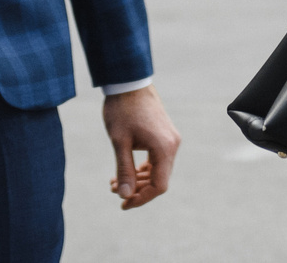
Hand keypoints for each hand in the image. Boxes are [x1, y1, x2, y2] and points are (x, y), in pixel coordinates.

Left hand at [103, 85, 179, 209]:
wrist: (128, 81)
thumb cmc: (122, 109)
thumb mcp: (119, 141)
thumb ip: (124, 170)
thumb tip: (124, 195)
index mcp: (164, 148)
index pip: (159, 185)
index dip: (142, 199)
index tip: (124, 204)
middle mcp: (172, 145)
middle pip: (159, 179)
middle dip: (137, 189)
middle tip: (115, 192)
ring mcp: (170, 139)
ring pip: (157, 169)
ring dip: (137, 179)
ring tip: (114, 182)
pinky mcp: (164, 134)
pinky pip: (156, 159)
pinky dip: (142, 168)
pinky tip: (126, 170)